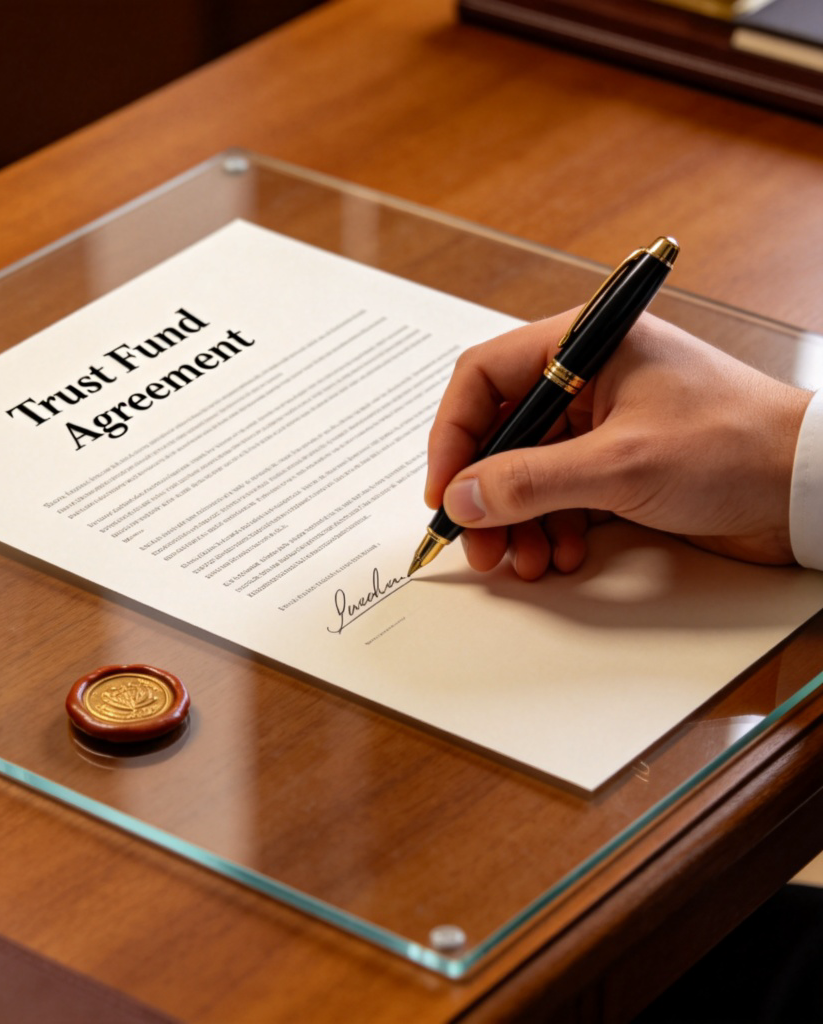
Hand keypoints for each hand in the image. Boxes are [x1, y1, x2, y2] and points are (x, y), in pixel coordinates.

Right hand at [424, 311, 811, 579]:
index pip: (485, 377)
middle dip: (486, 493)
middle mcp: (586, 378)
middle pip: (501, 432)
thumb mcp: (620, 464)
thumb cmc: (735, 445)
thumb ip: (531, 480)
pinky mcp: (616, 463)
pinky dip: (550, 527)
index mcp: (584, 345)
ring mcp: (601, 423)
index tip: (445, 490)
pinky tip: (560, 554)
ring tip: (524, 560)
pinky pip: (559, 494)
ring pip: (526, 470)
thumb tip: (462, 496)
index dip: (454, 435)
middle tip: (479, 542)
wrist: (809, 487)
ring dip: (517, 520)